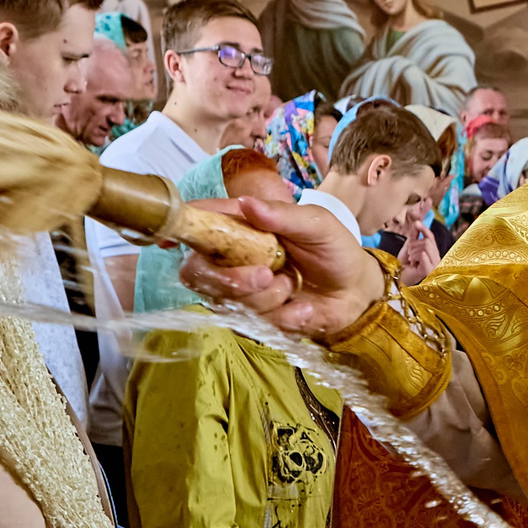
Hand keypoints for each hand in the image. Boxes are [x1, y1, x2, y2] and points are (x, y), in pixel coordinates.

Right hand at [178, 194, 383, 342]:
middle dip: (229, 278)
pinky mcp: (257, 318)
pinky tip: (306, 308)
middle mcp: (234, 259)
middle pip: (198, 272)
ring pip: (229, 300)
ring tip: (296, 284)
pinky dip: (287, 316)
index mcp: (242, 228)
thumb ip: (283, 215)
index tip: (171, 239)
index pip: (202, 223)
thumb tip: (247, 204)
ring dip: (268, 296)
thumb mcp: (317, 224)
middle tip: (266, 275)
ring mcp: (243, 291)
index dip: (181, 228)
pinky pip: (257, 323)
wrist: (356, 291)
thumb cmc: (334, 249)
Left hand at [398, 222, 437, 287]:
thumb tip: (418, 221)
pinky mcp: (429, 271)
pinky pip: (423, 255)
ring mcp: (434, 266)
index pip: (431, 237)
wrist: (396, 276)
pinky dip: (414, 257)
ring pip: (425, 247)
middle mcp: (437, 259)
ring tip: (410, 260)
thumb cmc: (402, 264)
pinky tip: (412, 264)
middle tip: (409, 254)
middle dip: (414, 245)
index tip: (417, 223)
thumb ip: (414, 234)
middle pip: (428, 241)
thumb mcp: (409, 246)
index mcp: (433, 253)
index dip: (424, 229)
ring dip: (413, 252)